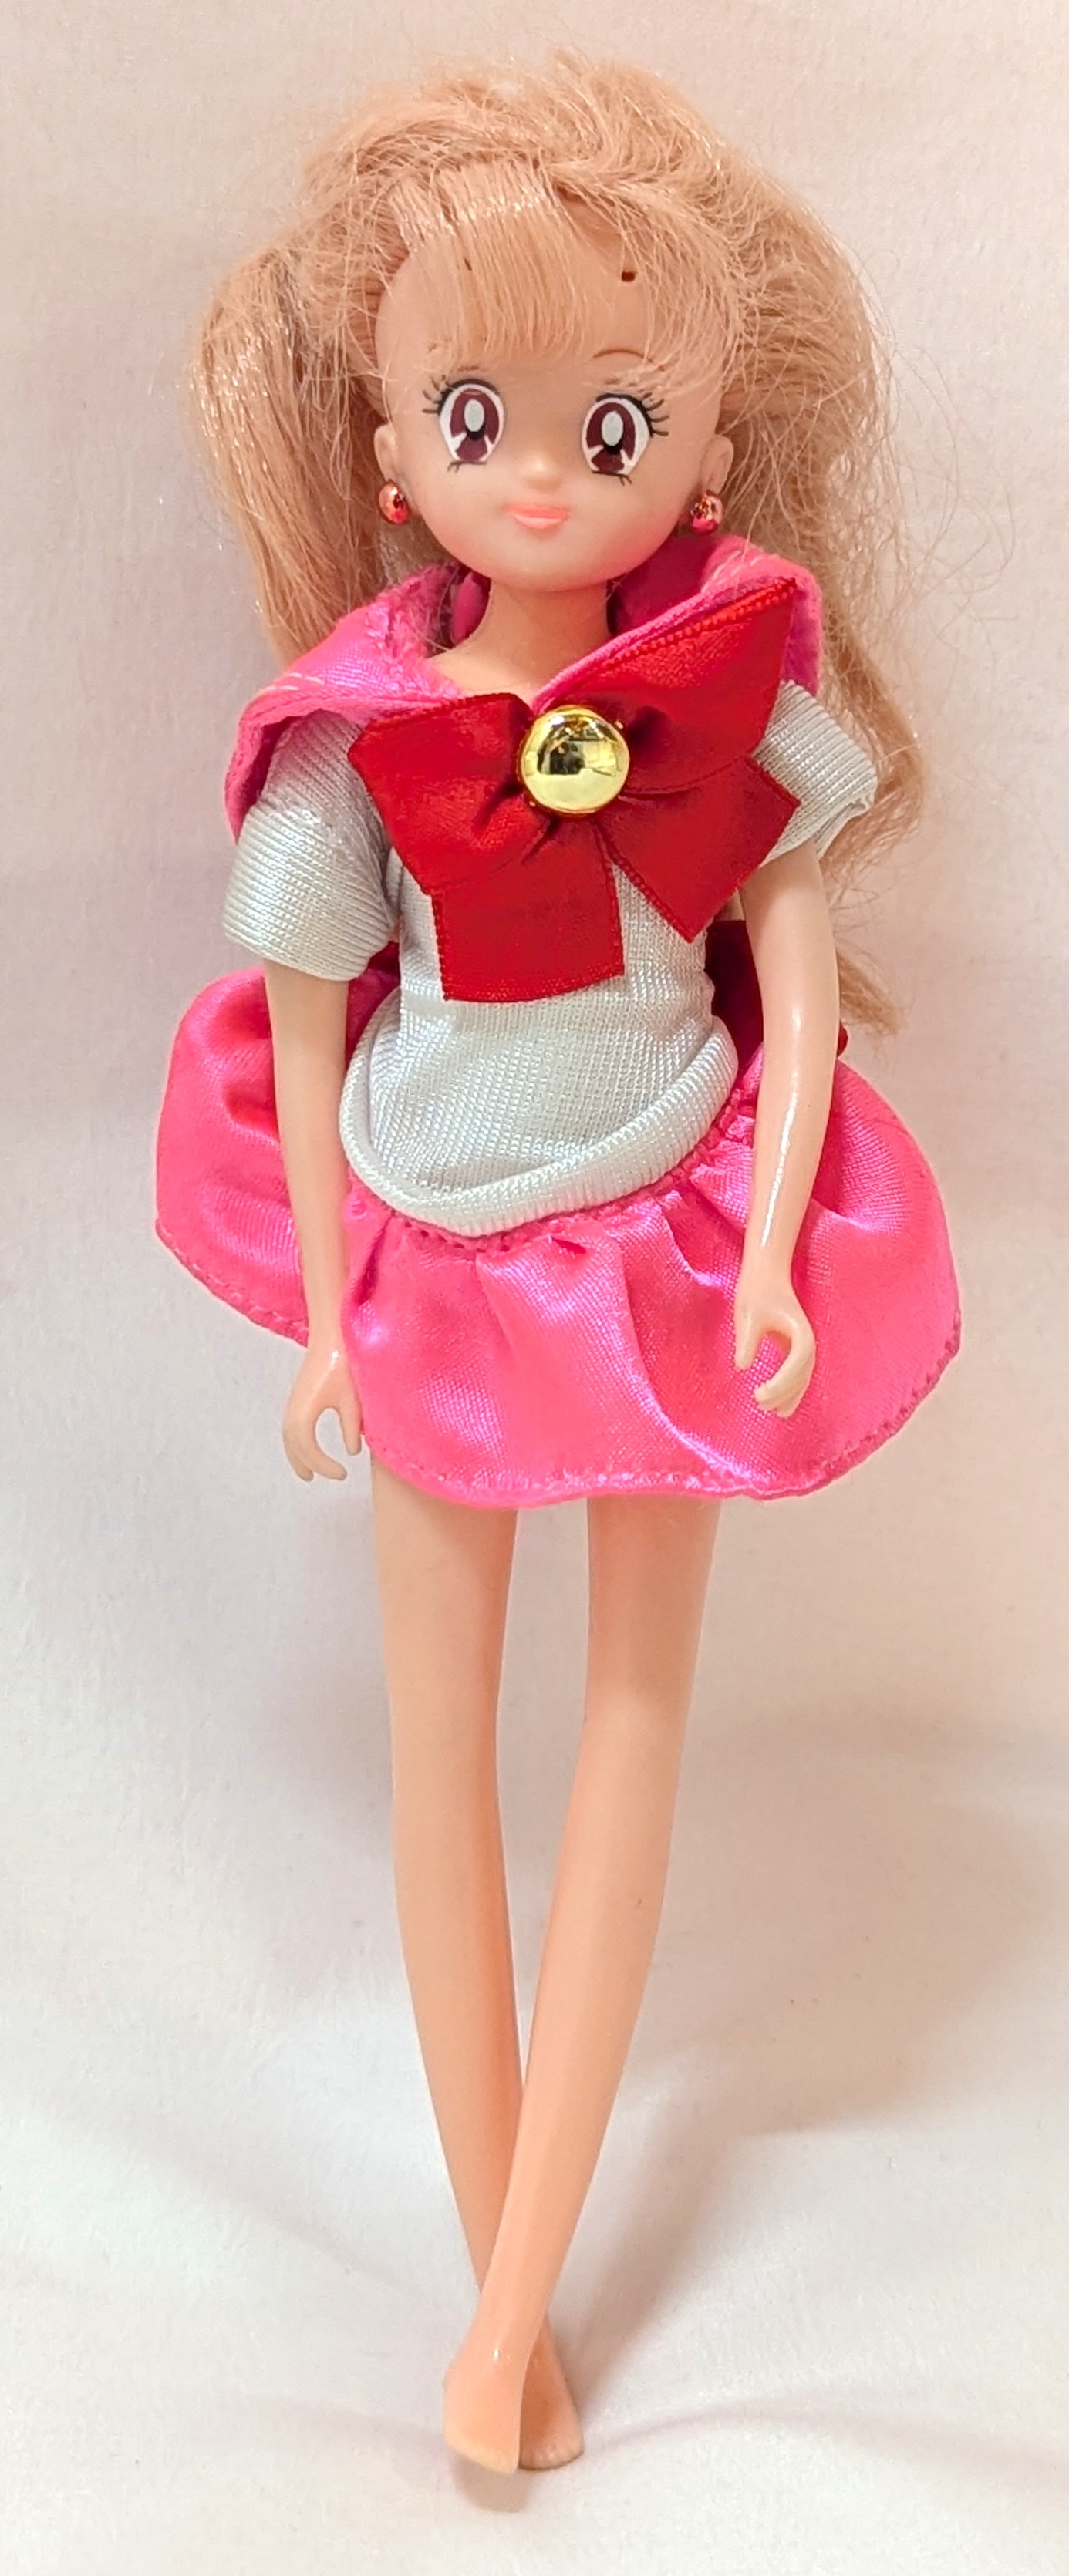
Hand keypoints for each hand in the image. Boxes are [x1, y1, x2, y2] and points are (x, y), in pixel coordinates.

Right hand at [282, 1335, 362, 1481]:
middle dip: (303, 1463)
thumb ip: (351, 1426)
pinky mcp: (299, 1393)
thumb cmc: (345, 1361)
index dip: (323, 1465)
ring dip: (296, 1453)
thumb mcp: (353, 1398)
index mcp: (305, 1410)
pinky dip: (296, 1440)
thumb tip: (352, 1450)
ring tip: (308, 1471)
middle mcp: (294, 1407)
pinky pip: (291, 1424)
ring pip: (288, 1434)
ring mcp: (294, 1400)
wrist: (333, 1332)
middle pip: (292, 1443)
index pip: (308, 1447)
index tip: (343, 1473)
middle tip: (316, 1478)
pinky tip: (308, 1444)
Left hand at [734, 1253, 815, 1418]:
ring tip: (776, 1413)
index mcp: (800, 1333)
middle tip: (761, 1404)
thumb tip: (742, 1366)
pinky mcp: (794, 1345)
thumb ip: (747, 1341)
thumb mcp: (748, 1314)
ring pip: (803, 1376)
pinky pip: (797, 1372)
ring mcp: (802, 1344)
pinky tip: (779, 1402)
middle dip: (785, 1392)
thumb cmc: (757, 1290)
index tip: (761, 1394)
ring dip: (791, 1395)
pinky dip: (791, 1388)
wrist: (766, 1271)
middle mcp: (807, 1340)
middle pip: (803, 1374)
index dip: (782, 1382)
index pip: (797, 1363)